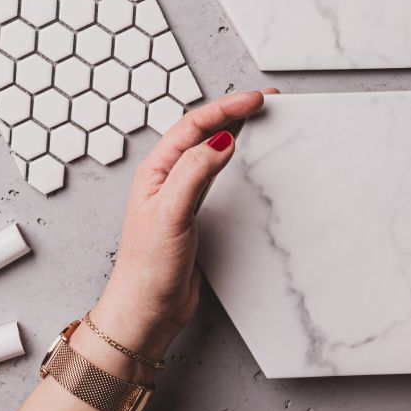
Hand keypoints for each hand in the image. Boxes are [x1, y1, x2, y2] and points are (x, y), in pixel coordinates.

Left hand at [89, 91, 270, 359]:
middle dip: (232, 111)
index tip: (256, 100)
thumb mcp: (171, 213)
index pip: (194, 126)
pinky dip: (235, 159)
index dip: (226, 108)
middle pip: (202, 131)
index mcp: (157, 171)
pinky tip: (245, 159)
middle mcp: (168, 178)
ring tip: (258, 118)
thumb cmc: (148, 268)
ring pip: (210, 150)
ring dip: (234, 131)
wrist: (147, 310)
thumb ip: (195, 173)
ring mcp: (182, 195)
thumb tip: (221, 140)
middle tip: (263, 101)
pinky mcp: (195, 214)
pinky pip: (217, 175)